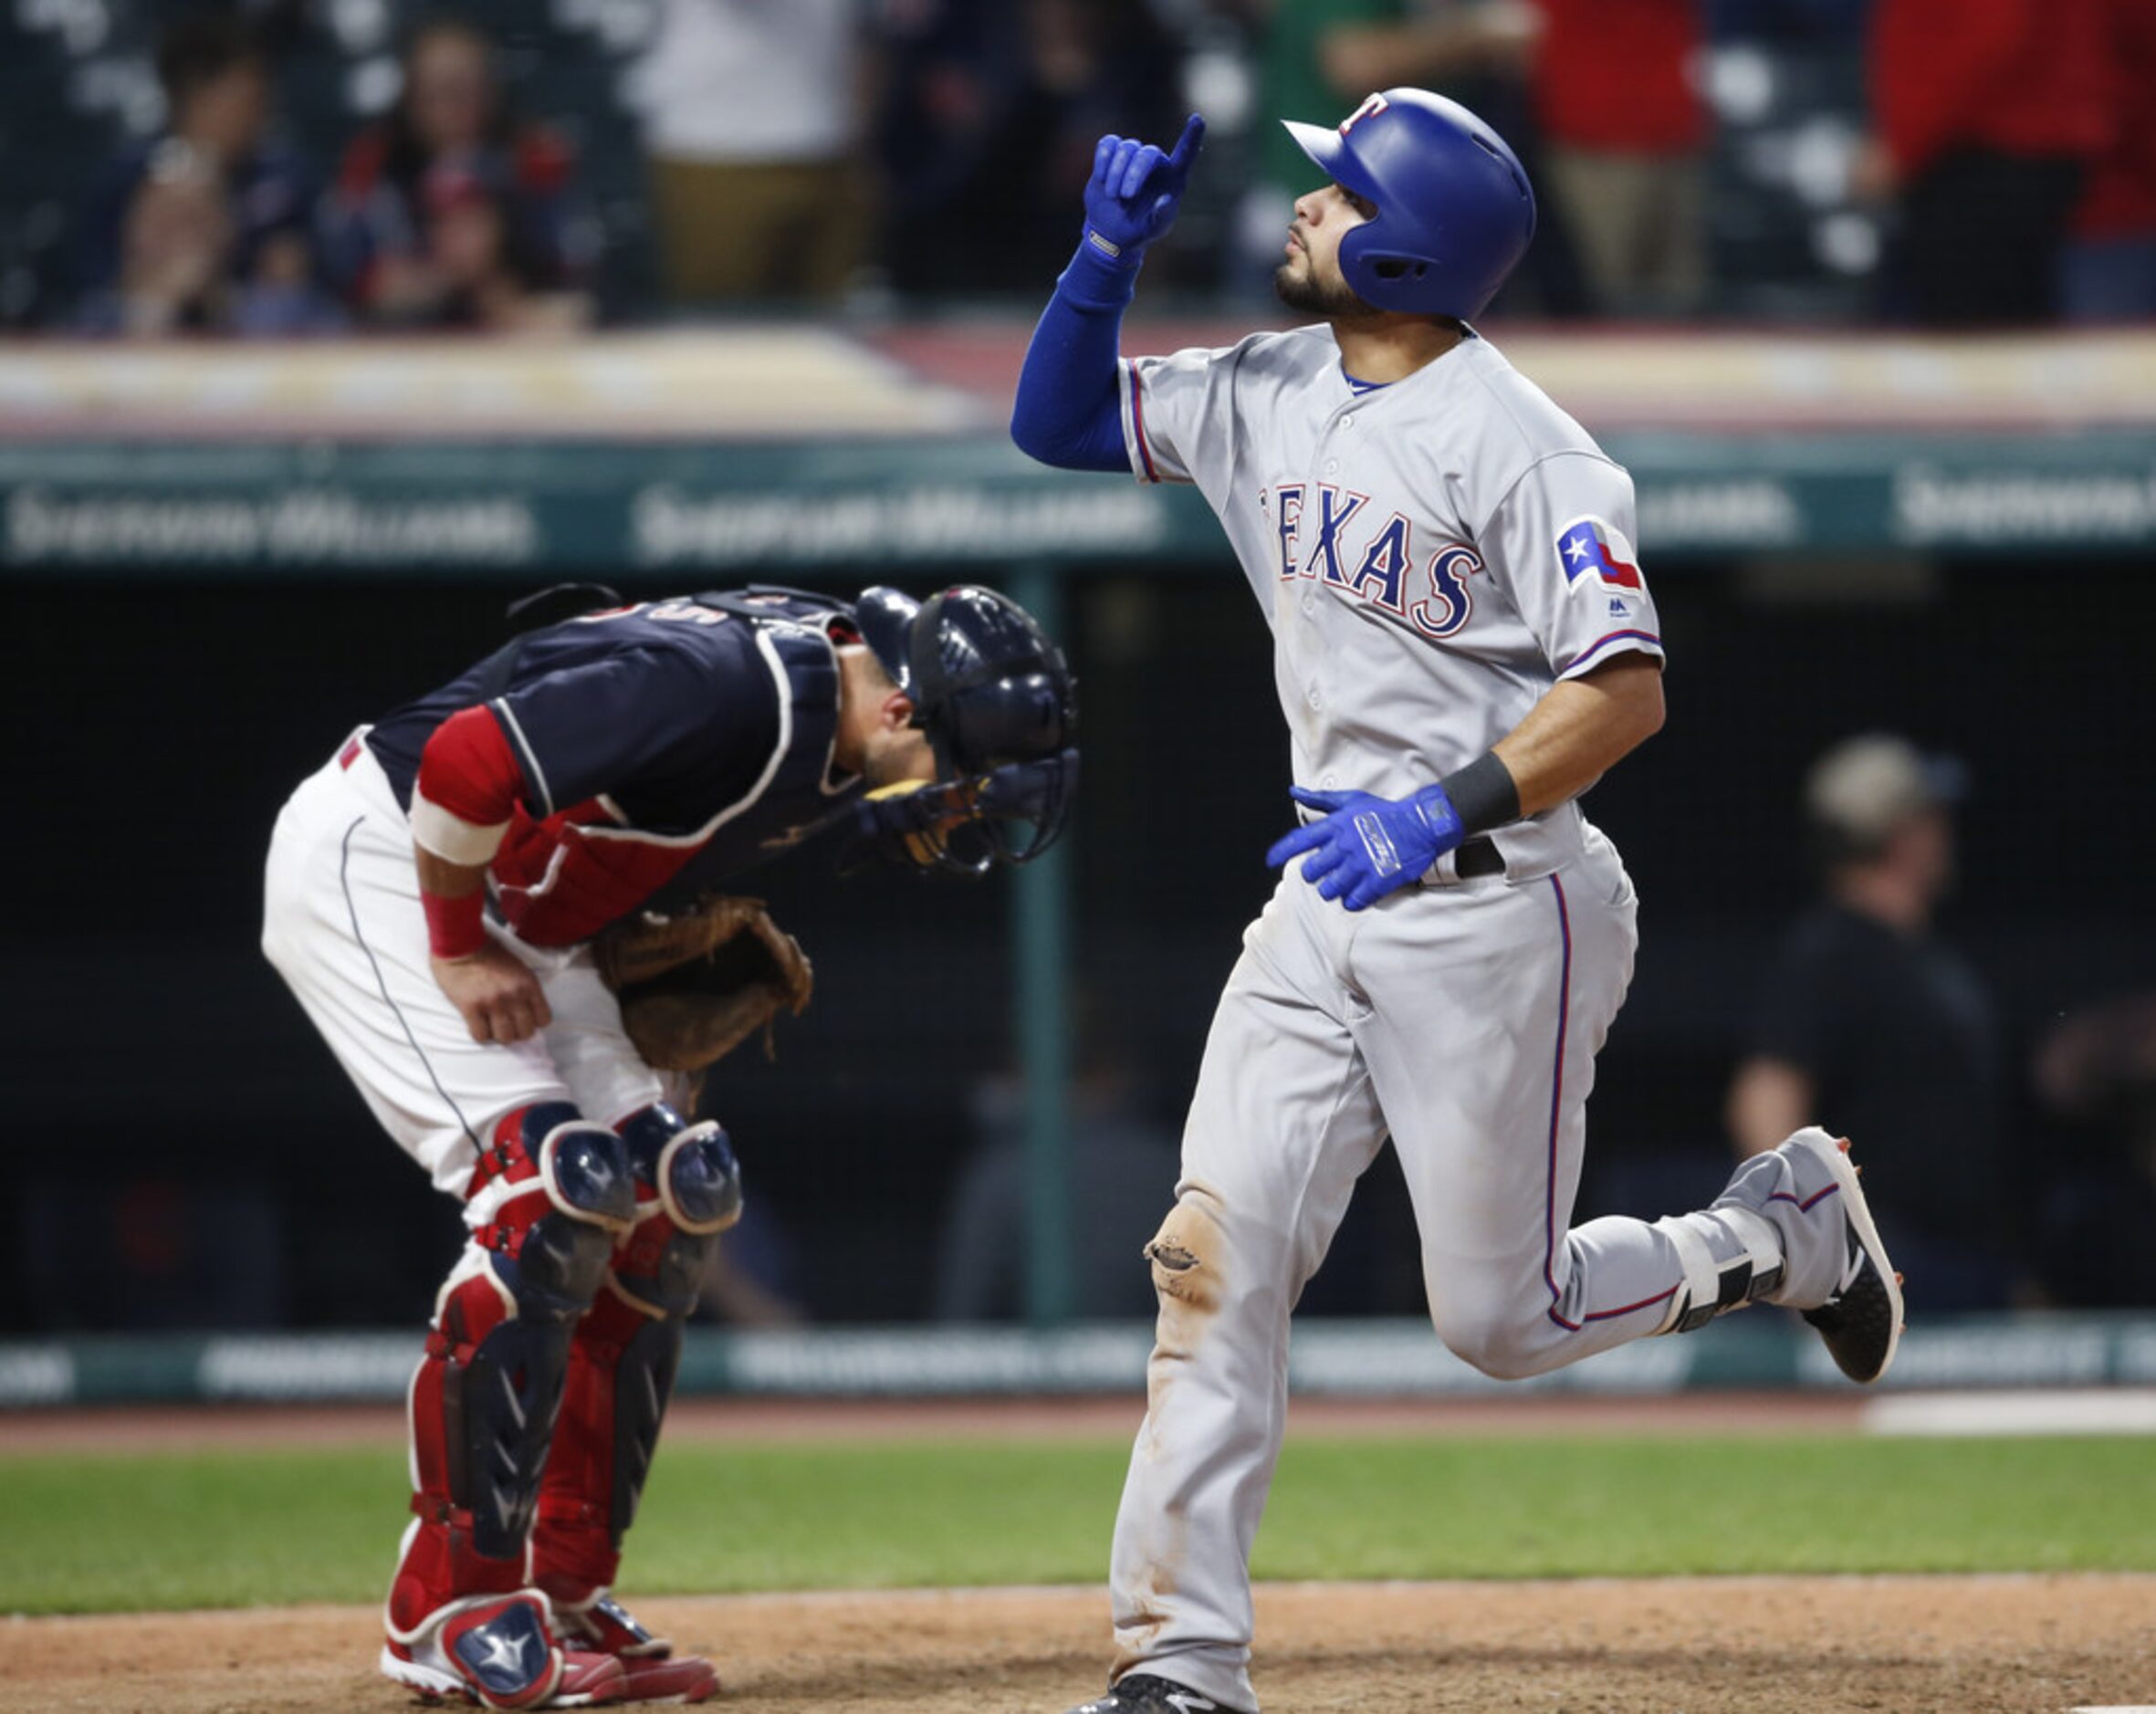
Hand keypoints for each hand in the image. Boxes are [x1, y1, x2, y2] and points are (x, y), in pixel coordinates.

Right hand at [432, 941, 551, 1043]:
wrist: (460, 942)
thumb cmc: (488, 952)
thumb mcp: (518, 966)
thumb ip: (525, 988)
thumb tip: (528, 1012)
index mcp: (528, 984)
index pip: (544, 1019)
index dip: (534, 1022)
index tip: (524, 1019)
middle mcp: (514, 995)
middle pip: (525, 1032)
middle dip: (517, 1031)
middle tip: (507, 1025)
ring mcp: (492, 1003)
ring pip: (505, 1038)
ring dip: (499, 1035)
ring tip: (492, 1026)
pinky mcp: (471, 1007)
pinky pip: (481, 1036)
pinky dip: (480, 1034)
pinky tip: (478, 1025)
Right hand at [1082, 114, 1204, 261]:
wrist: (1113, 232)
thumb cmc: (1141, 229)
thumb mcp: (1155, 228)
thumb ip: (1162, 216)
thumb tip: (1165, 200)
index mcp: (1173, 178)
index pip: (1185, 154)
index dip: (1192, 137)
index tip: (1198, 120)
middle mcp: (1155, 162)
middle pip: (1148, 153)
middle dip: (1134, 173)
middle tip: (1125, 196)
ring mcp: (1133, 157)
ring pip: (1126, 148)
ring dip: (1116, 173)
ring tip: (1113, 197)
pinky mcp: (1112, 156)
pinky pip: (1108, 144)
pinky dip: (1103, 159)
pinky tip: (1102, 178)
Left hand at [1264, 783, 1465, 910]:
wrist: (1420, 825)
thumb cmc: (1383, 812)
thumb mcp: (1351, 800)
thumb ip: (1320, 799)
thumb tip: (1294, 791)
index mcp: (1335, 826)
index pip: (1298, 841)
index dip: (1279, 852)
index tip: (1269, 861)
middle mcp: (1344, 846)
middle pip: (1310, 872)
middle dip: (1316, 875)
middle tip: (1329, 871)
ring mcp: (1360, 865)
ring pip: (1328, 890)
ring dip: (1333, 889)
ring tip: (1345, 882)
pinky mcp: (1376, 882)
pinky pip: (1351, 902)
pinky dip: (1352, 901)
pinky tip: (1359, 892)